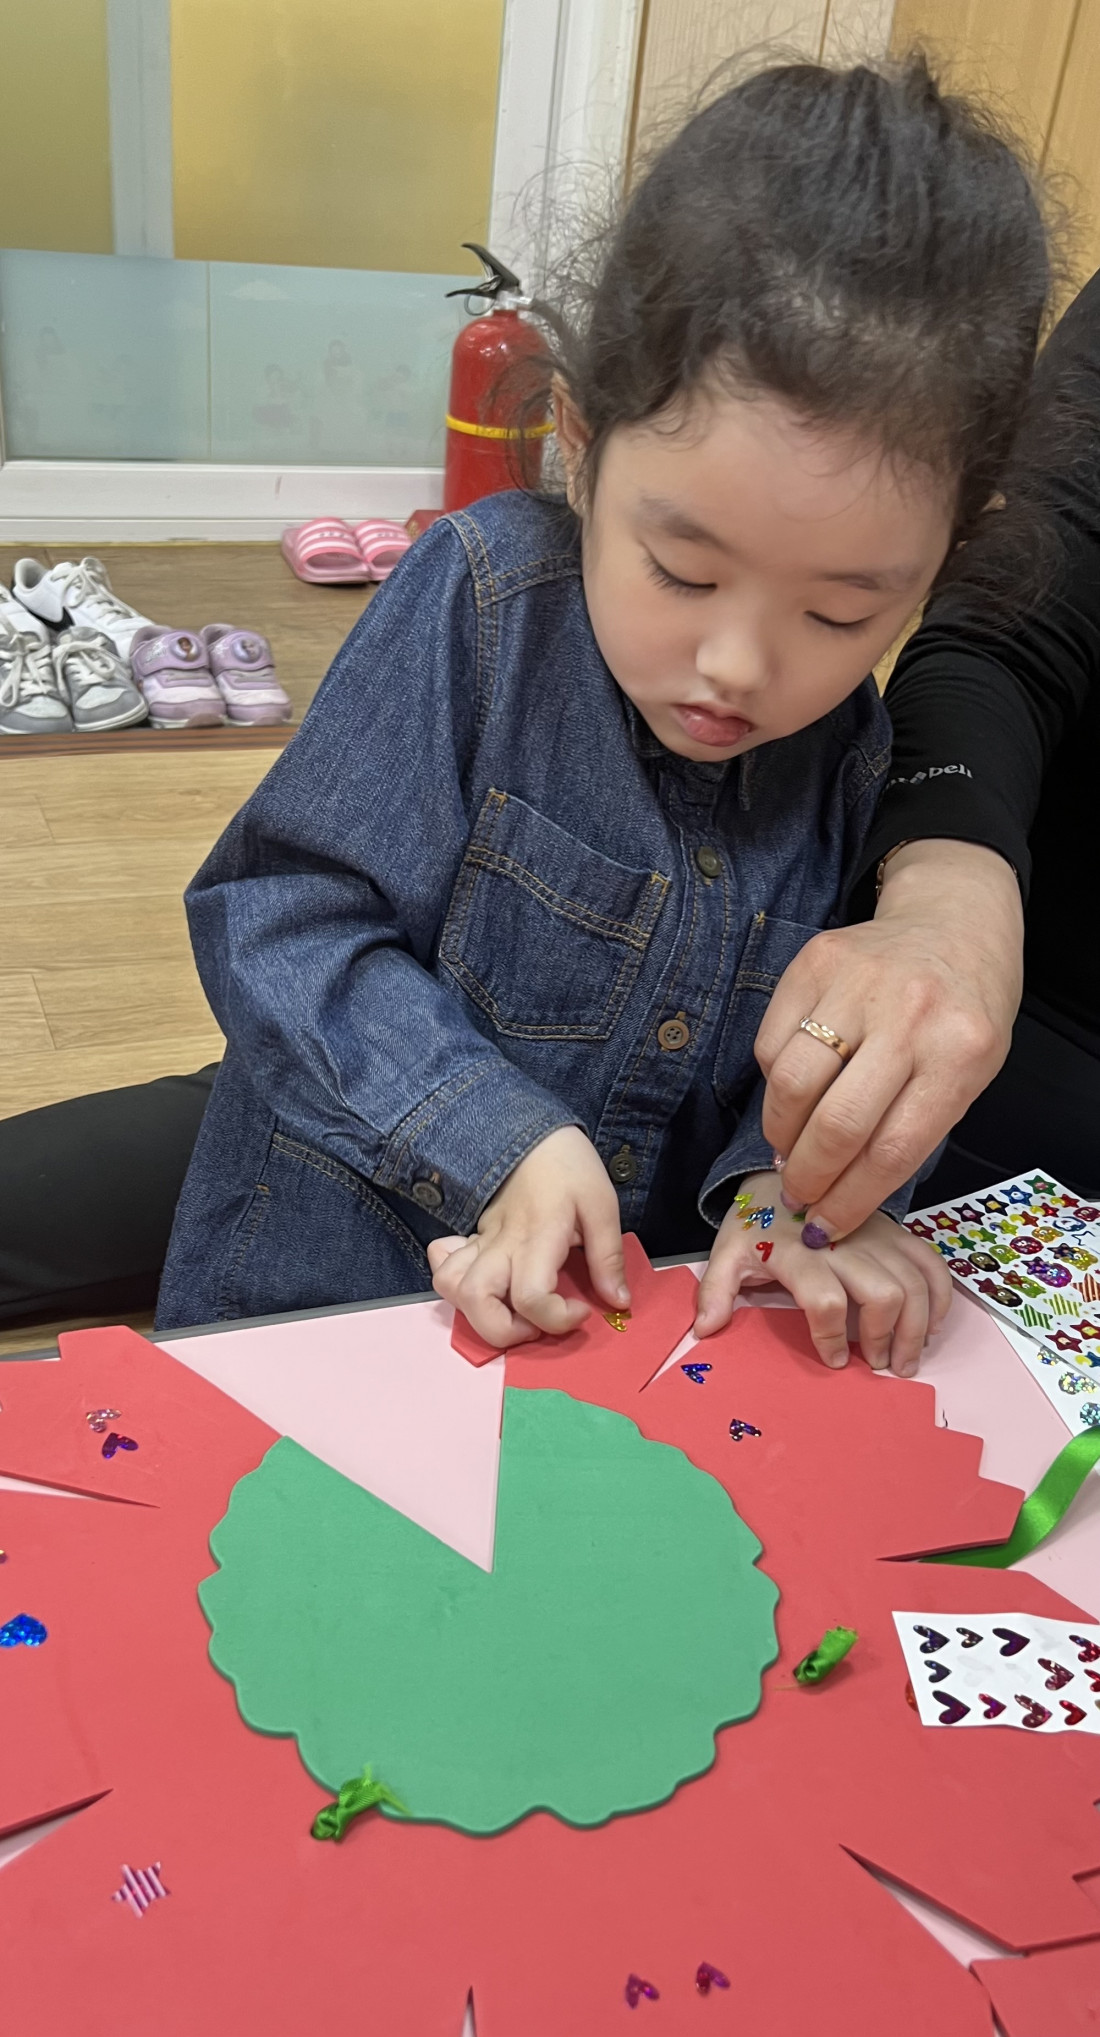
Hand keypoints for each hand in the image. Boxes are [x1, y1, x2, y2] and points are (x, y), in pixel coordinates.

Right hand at [427, 1126, 627, 1348]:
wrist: (529, 1131)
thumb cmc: (569, 1166)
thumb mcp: (602, 1205)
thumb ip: (607, 1257)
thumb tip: (618, 1302)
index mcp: (537, 1237)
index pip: (530, 1297)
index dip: (556, 1318)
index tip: (582, 1309)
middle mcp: (501, 1245)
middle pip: (477, 1303)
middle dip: (506, 1331)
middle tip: (538, 1323)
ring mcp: (480, 1241)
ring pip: (450, 1286)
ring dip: (476, 1312)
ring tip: (512, 1310)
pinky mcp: (471, 1237)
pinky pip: (444, 1264)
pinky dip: (455, 1283)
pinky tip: (486, 1283)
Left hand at [693, 1171, 952, 1374]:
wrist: (782, 1175)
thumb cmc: (756, 1222)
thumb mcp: (726, 1252)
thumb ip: (716, 1291)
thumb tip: (707, 1330)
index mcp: (798, 1250)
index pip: (825, 1299)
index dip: (832, 1337)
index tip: (834, 1360)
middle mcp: (844, 1240)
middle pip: (884, 1294)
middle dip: (886, 1337)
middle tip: (880, 1366)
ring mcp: (876, 1234)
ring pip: (914, 1283)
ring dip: (917, 1327)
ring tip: (906, 1359)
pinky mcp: (897, 1231)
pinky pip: (931, 1264)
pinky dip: (940, 1296)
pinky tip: (932, 1325)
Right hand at [756, 841, 1021, 1240]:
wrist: (953, 922)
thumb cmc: (963, 1013)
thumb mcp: (969, 1075)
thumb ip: (913, 1127)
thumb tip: (840, 1192)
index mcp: (959, 1054)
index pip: (892, 1151)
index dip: (850, 1200)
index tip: (827, 1225)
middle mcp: (908, 1016)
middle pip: (837, 1123)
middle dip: (809, 1177)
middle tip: (798, 1196)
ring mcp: (858, 984)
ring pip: (792, 1083)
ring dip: (780, 1134)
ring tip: (787, 1151)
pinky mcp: (814, 963)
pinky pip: (773, 1043)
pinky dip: (775, 1083)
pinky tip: (792, 1095)